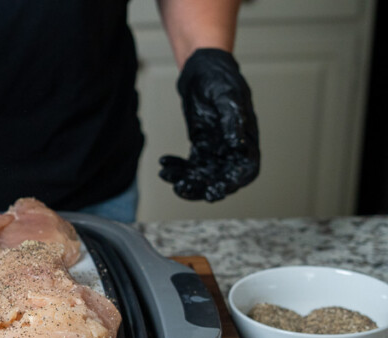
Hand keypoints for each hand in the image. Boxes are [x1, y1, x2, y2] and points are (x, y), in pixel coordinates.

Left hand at [159, 48, 259, 201]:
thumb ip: (233, 123)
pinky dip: (177, 168)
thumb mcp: (228, 99)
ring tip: (168, 177)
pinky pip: (189, 165)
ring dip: (186, 180)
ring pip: (203, 175)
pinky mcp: (200, 146)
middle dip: (202, 186)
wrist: (202, 70)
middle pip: (221, 178)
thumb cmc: (221, 80)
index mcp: (247, 139)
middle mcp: (233, 148)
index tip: (214, 192)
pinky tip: (164, 165)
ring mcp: (216, 149)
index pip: (245, 170)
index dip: (231, 184)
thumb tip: (237, 146)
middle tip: (183, 188)